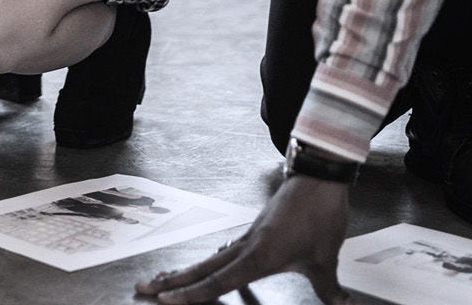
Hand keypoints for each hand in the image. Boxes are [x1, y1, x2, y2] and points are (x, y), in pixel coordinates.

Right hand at [136, 174, 351, 302]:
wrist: (318, 179)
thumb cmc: (319, 215)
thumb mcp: (326, 258)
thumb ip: (330, 289)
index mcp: (258, 256)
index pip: (217, 281)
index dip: (190, 294)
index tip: (164, 300)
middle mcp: (245, 247)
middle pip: (201, 268)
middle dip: (171, 281)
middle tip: (142, 287)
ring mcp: (247, 238)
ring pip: (208, 260)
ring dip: (184, 272)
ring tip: (160, 280)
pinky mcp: (253, 232)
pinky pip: (222, 253)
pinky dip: (205, 264)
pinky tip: (203, 269)